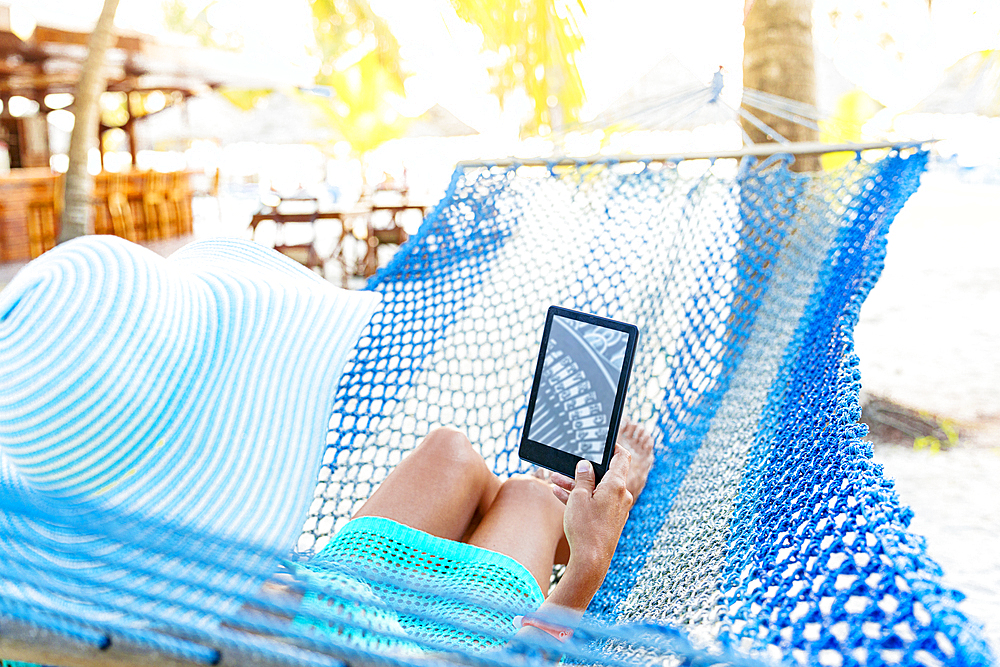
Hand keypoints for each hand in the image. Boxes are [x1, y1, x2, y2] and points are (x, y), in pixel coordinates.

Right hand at [547, 446, 632, 604]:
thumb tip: (586, 465)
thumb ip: (583, 478)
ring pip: (597, 490)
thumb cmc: (585, 528)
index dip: (613, 447)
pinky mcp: (611, 520)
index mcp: (617, 486)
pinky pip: (596, 503)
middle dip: (584, 470)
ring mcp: (617, 509)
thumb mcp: (579, 497)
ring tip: (555, 480)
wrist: (591, 561)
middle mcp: (621, 496)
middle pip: (605, 474)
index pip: (622, 457)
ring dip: (578, 484)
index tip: (602, 443)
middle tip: (566, 465)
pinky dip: (582, 498)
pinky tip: (560, 495)